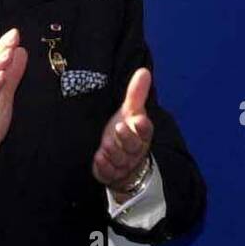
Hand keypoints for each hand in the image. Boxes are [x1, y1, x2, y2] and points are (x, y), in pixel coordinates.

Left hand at [91, 67, 154, 197]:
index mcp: (141, 134)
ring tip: (105, 145)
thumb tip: (144, 71)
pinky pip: (108, 173)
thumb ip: (136, 93)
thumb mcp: (130, 112)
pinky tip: (98, 159)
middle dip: (127, 138)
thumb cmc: (126, 133)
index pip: (146, 131)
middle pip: (133, 146)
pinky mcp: (110, 174)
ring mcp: (123, 164)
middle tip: (119, 127)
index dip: (143, 127)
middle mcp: (134, 151)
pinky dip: (104, 167)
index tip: (140, 119)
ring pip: (120, 160)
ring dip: (113, 152)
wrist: (123, 165)